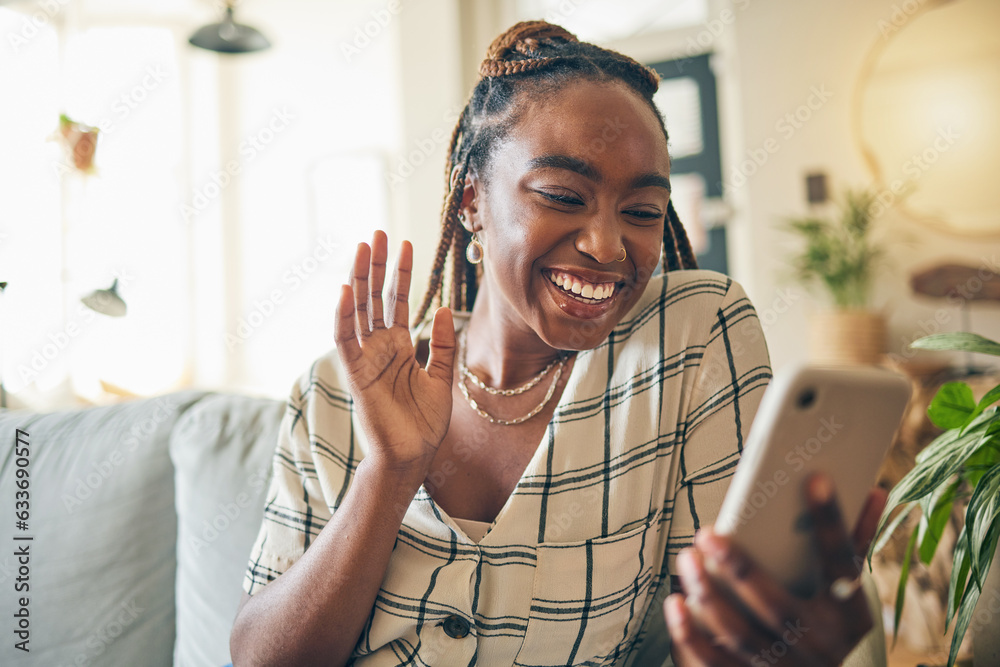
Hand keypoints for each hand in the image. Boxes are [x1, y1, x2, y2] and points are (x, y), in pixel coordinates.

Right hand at [335, 230, 455, 475]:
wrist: (413, 456)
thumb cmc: (425, 424)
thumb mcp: (443, 377)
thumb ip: (444, 344)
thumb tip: (446, 308)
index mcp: (399, 347)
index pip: (398, 301)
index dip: (401, 274)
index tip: (406, 244)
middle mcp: (380, 348)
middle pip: (375, 298)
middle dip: (376, 265)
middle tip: (377, 233)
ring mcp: (366, 358)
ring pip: (358, 310)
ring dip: (359, 279)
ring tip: (362, 248)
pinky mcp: (356, 373)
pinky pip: (346, 340)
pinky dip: (344, 315)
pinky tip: (346, 289)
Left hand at [665, 474, 887, 665]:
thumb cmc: (826, 623)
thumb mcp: (847, 590)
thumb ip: (852, 541)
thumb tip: (873, 490)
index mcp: (847, 614)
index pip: (843, 563)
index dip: (832, 522)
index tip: (816, 477)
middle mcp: (819, 645)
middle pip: (778, 606)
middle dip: (740, 569)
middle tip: (706, 533)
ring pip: (741, 634)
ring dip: (709, 596)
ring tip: (686, 559)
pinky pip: (714, 663)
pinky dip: (690, 634)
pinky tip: (674, 602)